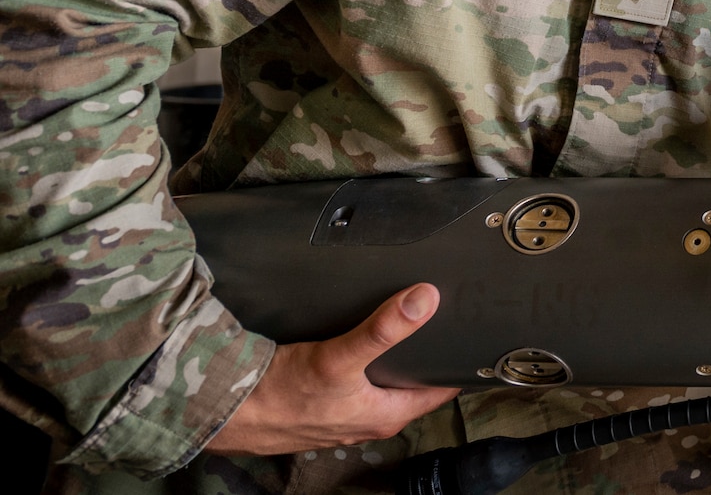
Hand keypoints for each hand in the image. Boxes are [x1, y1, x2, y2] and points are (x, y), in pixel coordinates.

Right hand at [208, 284, 459, 454]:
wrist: (225, 410)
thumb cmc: (280, 394)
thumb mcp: (339, 357)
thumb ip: (384, 330)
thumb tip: (425, 300)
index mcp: (385, 415)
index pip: (440, 391)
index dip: (458, 364)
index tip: (476, 337)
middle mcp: (369, 420)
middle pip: (412, 385)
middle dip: (426, 357)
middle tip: (443, 320)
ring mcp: (345, 416)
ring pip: (384, 385)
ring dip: (394, 360)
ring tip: (405, 325)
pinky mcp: (322, 407)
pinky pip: (356, 384)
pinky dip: (364, 364)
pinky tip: (357, 342)